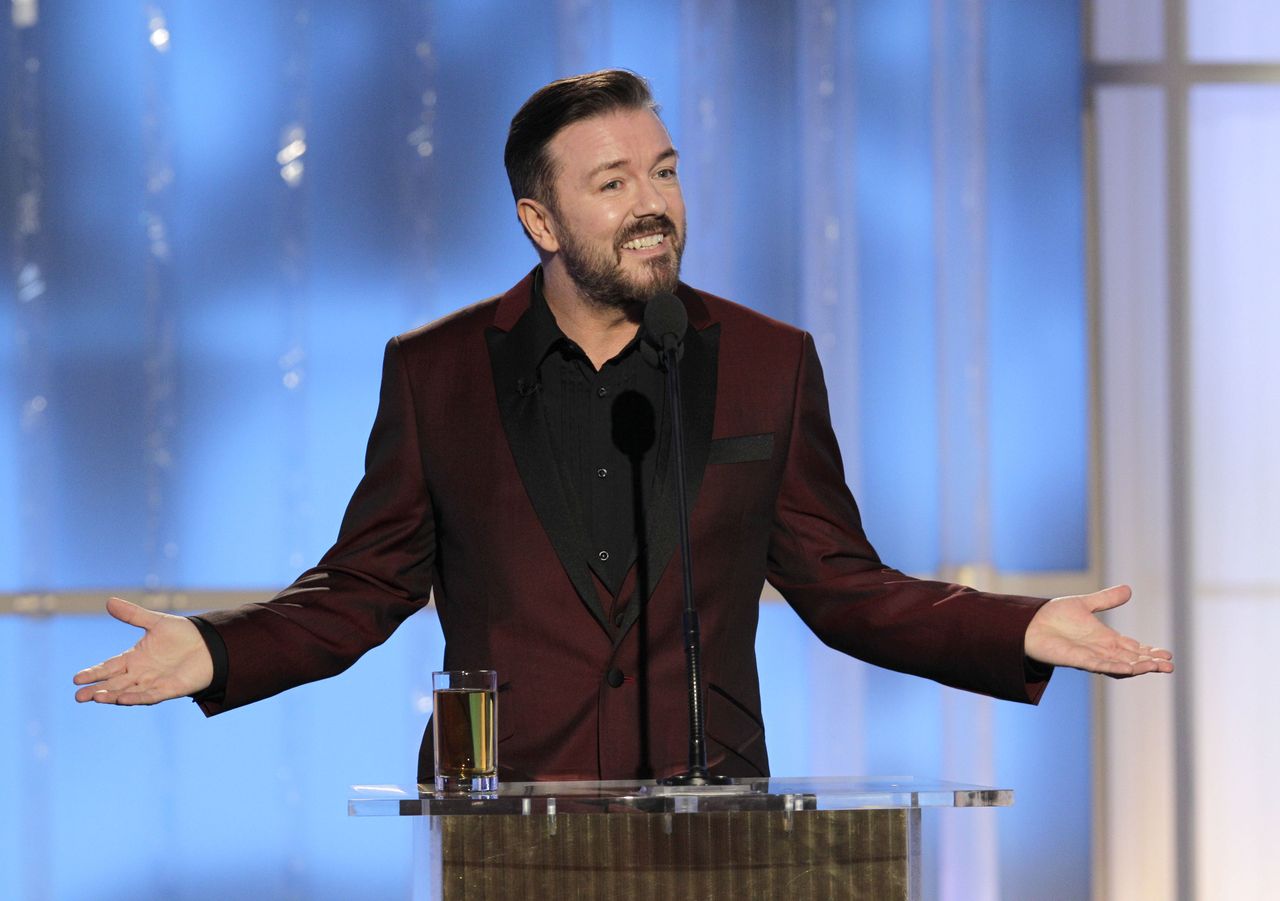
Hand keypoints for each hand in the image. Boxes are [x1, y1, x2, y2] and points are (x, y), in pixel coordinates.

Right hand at [73, 596, 213, 704]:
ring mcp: (154, 682)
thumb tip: (109, 601)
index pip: (109, 667)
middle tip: (78, 696)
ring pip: (128, 692)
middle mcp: (141, 673)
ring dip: (113, 695)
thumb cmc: (183, 634)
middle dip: (97, 690)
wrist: (211, 644)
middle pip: (114, 683)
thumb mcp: (156, 622)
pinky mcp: (170, 689)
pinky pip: (150, 695)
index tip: (76, 679)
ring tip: (96, 697)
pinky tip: (122, 699)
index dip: (94, 673)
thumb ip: (133, 615)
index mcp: (135, 658)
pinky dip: (136, 698)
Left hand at [1024, 585, 1173, 677]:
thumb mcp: (1085, 604)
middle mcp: (1100, 650)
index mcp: (1104, 639)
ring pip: (1120, 665)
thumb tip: (1129, 589)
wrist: (1029, 623)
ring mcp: (1090, 656)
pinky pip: (1099, 666)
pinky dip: (1115, 667)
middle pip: (1131, 659)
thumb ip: (1106, 600)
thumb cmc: (1054, 617)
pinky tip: (1130, 668)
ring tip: (1157, 668)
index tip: (1168, 654)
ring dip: (1138, 667)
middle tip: (1170, 665)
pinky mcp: (1077, 660)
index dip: (1149, 652)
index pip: (1132, 648)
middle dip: (1150, 663)